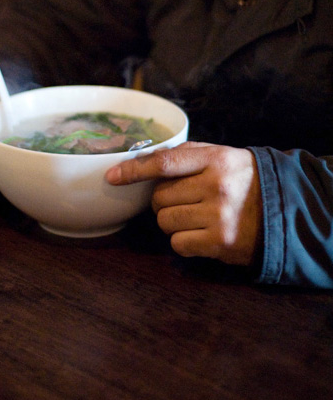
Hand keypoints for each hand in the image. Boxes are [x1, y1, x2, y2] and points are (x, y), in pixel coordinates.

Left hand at [105, 141, 261, 265]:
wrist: (287, 210)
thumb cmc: (243, 181)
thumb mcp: (220, 156)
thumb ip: (184, 156)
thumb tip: (138, 161)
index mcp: (214, 159)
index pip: (163, 162)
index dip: (133, 170)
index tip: (112, 177)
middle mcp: (216, 186)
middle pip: (159, 197)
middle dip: (164, 201)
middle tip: (186, 200)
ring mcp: (219, 216)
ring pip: (164, 221)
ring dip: (173, 222)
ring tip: (197, 216)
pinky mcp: (220, 242)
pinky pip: (177, 243)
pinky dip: (183, 241)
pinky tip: (202, 234)